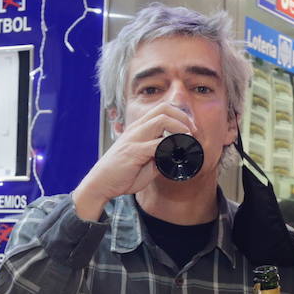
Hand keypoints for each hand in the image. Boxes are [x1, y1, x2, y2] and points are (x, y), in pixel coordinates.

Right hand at [71, 103, 197, 220]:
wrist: (100, 184)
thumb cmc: (121, 174)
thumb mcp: (145, 163)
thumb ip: (159, 157)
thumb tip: (175, 157)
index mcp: (138, 129)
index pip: (161, 110)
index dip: (180, 116)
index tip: (190, 130)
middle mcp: (136, 129)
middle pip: (164, 108)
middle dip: (183, 117)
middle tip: (192, 131)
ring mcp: (134, 139)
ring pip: (161, 120)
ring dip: (180, 127)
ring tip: (188, 138)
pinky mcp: (133, 152)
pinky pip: (157, 144)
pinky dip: (171, 147)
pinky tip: (176, 154)